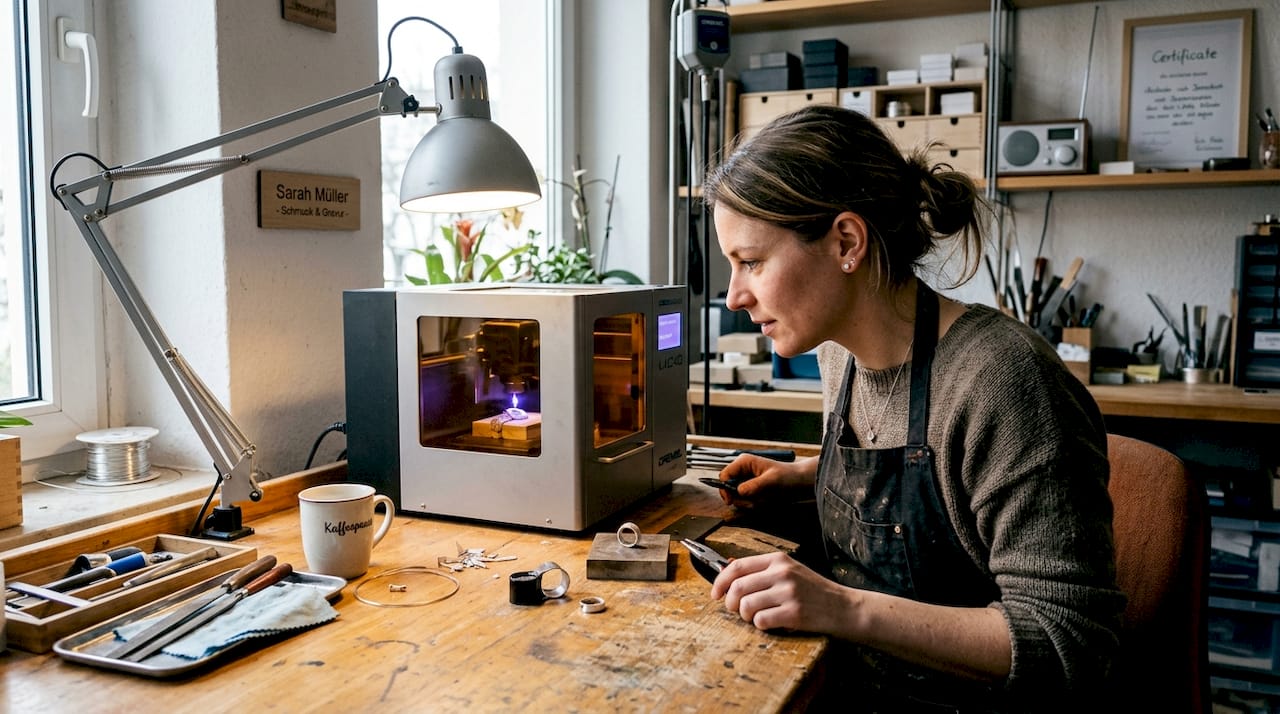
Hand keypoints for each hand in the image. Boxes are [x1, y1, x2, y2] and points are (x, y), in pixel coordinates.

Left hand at [710, 551, 851, 632]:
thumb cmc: (814, 591)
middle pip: (738, 587)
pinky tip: (771, 623)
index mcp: (779, 560)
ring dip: (746, 616)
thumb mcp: (790, 571)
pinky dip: (760, 626)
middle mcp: (782, 573)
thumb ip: (763, 570)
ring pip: (746, 606)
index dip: (720, 581)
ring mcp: (788, 592)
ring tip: (757, 617)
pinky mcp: (794, 613)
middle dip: (730, 603)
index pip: (737, 566)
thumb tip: (728, 569)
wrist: (843, 607)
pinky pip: (761, 621)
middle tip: (737, 610)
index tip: (715, 594)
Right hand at [715, 454, 815, 505]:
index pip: (724, 475)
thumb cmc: (788, 476)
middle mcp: (742, 471)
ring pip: (736, 497)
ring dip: (748, 502)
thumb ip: (755, 485)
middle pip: (728, 488)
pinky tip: (764, 501)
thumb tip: (739, 491)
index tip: (731, 500)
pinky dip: (753, 504)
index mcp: (744, 462)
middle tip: (753, 502)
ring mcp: (746, 481)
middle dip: (740, 498)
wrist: (799, 482)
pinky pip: (745, 501)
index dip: (725, 488)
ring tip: (763, 500)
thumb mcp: (771, 480)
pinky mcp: (750, 490)